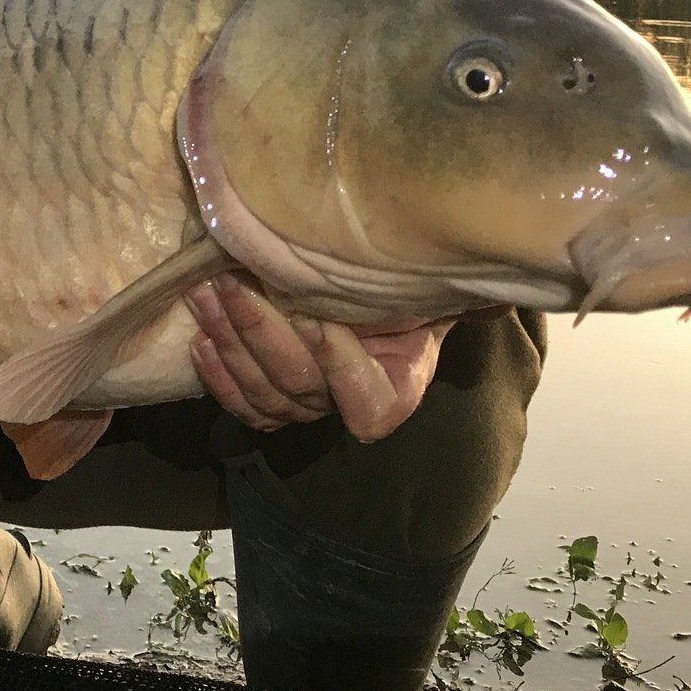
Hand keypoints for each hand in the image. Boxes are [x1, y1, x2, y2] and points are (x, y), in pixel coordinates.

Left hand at [184, 271, 460, 440]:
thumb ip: (453, 299)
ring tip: (204, 292)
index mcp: (393, 392)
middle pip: (298, 386)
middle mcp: (345, 408)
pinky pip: (240, 404)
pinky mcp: (269, 403)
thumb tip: (493, 299)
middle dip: (259, 333)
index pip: (363, 401)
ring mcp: (304, 408)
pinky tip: (197, 336)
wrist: (376, 303)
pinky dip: (215, 375)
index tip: (316, 314)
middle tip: (231, 282)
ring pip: (261, 393)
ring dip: (227, 341)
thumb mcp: (430, 294)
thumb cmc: (404, 294)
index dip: (336, 363)